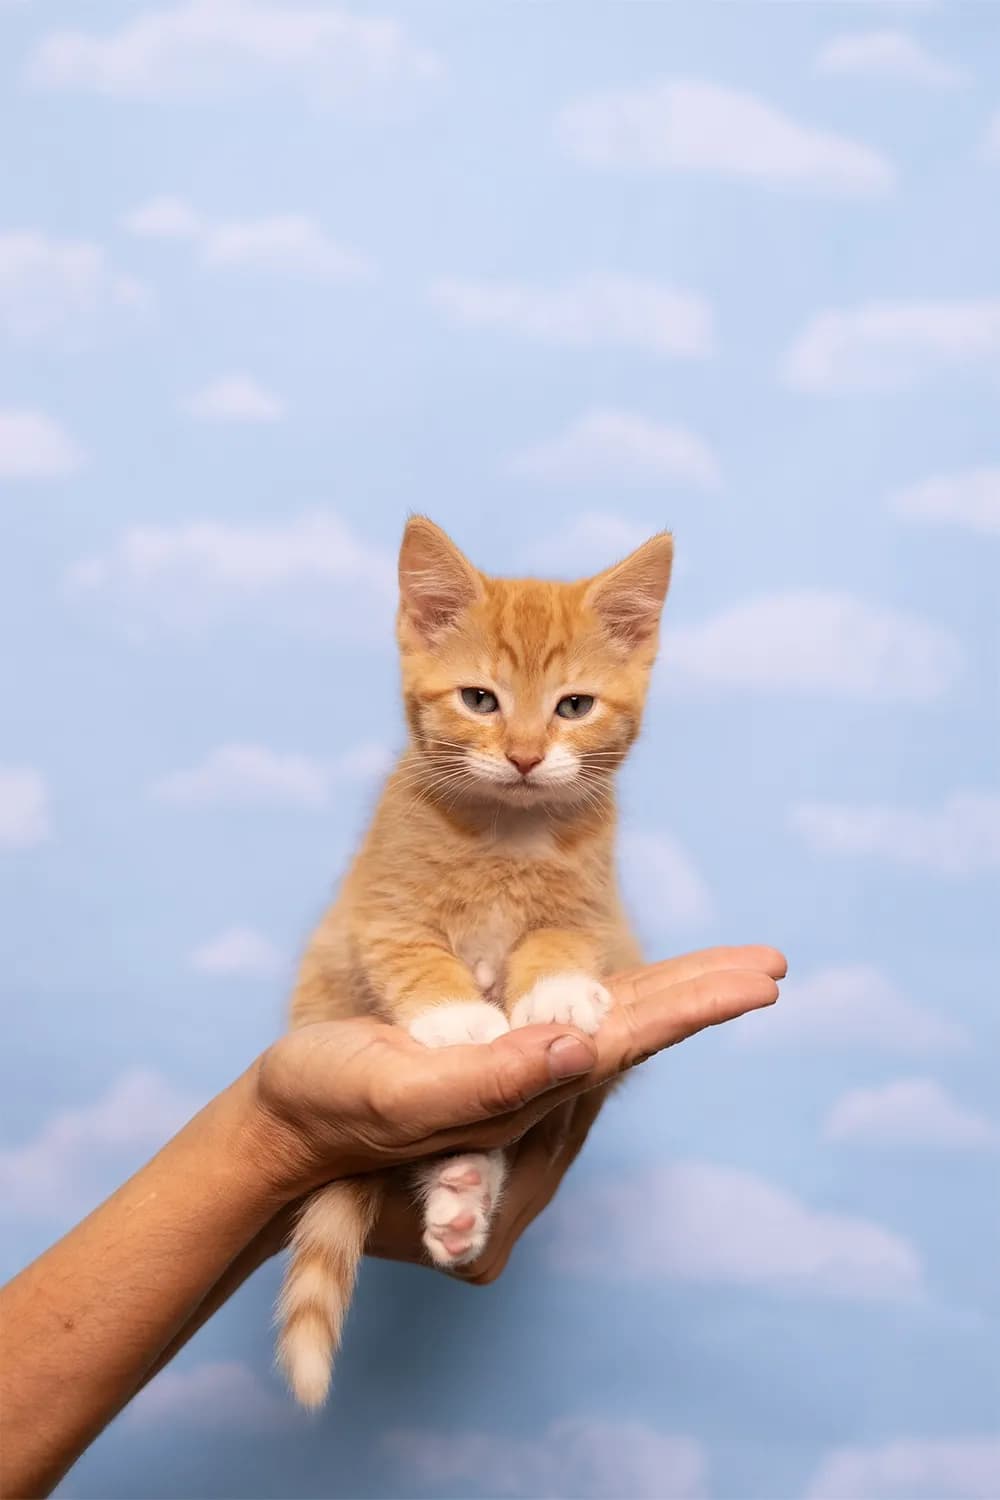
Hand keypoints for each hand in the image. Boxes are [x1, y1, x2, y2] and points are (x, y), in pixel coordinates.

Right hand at [139, 944, 784, 1392]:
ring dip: (672, 999)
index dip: (691, 1009)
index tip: (759, 980)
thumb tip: (579, 1047)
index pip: (620, 1050)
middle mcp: (530, 1110)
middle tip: (772, 966)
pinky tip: (648, 986)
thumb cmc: (324, 1105)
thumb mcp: (396, 1089)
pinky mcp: (494, 1081)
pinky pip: (573, 1038)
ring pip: (610, 1039)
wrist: (280, 1135)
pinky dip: (619, 1006)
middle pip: (632, 1044)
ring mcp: (516, 1102)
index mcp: (514, 1106)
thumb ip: (486, 1080)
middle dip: (702, 1001)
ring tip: (736, 972)